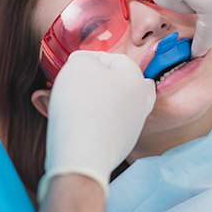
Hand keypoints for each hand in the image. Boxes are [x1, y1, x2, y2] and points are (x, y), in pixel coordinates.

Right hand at [38, 51, 154, 200]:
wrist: (82, 154)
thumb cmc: (81, 104)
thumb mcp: (78, 65)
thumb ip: (84, 58)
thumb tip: (85, 63)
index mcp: (135, 78)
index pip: (114, 58)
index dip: (89, 58)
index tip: (71, 65)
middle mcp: (140, 101)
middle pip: (119, 82)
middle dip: (97, 79)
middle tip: (77, 82)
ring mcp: (133, 125)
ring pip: (114, 103)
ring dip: (94, 98)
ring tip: (72, 100)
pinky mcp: (121, 143)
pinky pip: (107, 123)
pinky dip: (94, 118)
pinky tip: (77, 119)